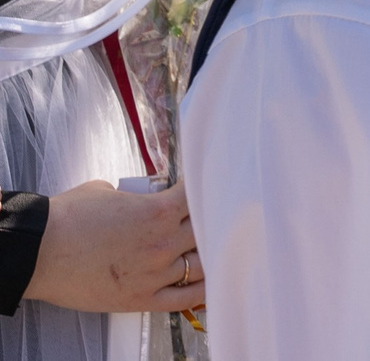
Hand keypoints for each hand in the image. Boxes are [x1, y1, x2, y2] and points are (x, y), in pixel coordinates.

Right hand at [23, 181, 202, 313]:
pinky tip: (207, 281)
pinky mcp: (141, 299)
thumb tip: (142, 192)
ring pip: (203, 264)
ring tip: (208, 248)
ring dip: (208, 254)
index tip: (209, 189)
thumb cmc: (68, 219)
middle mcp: (163, 242)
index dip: (208, 191)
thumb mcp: (107, 190)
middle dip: (210, 222)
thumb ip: (135, 193)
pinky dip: (201, 290)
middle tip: (212, 219)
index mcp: (159, 211)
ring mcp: (155, 273)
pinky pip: (186, 298)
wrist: (38, 251)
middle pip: (208, 230)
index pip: (201, 197)